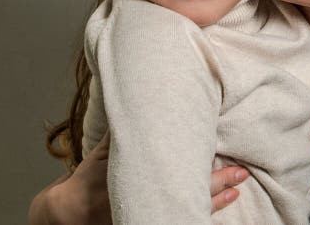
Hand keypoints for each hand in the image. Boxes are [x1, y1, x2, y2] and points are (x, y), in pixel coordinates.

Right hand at [28, 131, 248, 224]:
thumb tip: (135, 97)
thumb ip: (122, 131)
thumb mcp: (103, 153)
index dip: (199, 160)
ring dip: (217, 198)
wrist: (69, 215)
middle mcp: (148, 199)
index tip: (218, 147)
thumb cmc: (87, 180)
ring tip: (237, 186)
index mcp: (138, 177)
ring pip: (192, 208)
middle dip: (217, 180)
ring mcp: (151, 214)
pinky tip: (223, 204)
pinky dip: (203, 211)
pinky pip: (183, 217)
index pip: (174, 167)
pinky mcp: (152, 221)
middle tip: (241, 172)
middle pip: (189, 190)